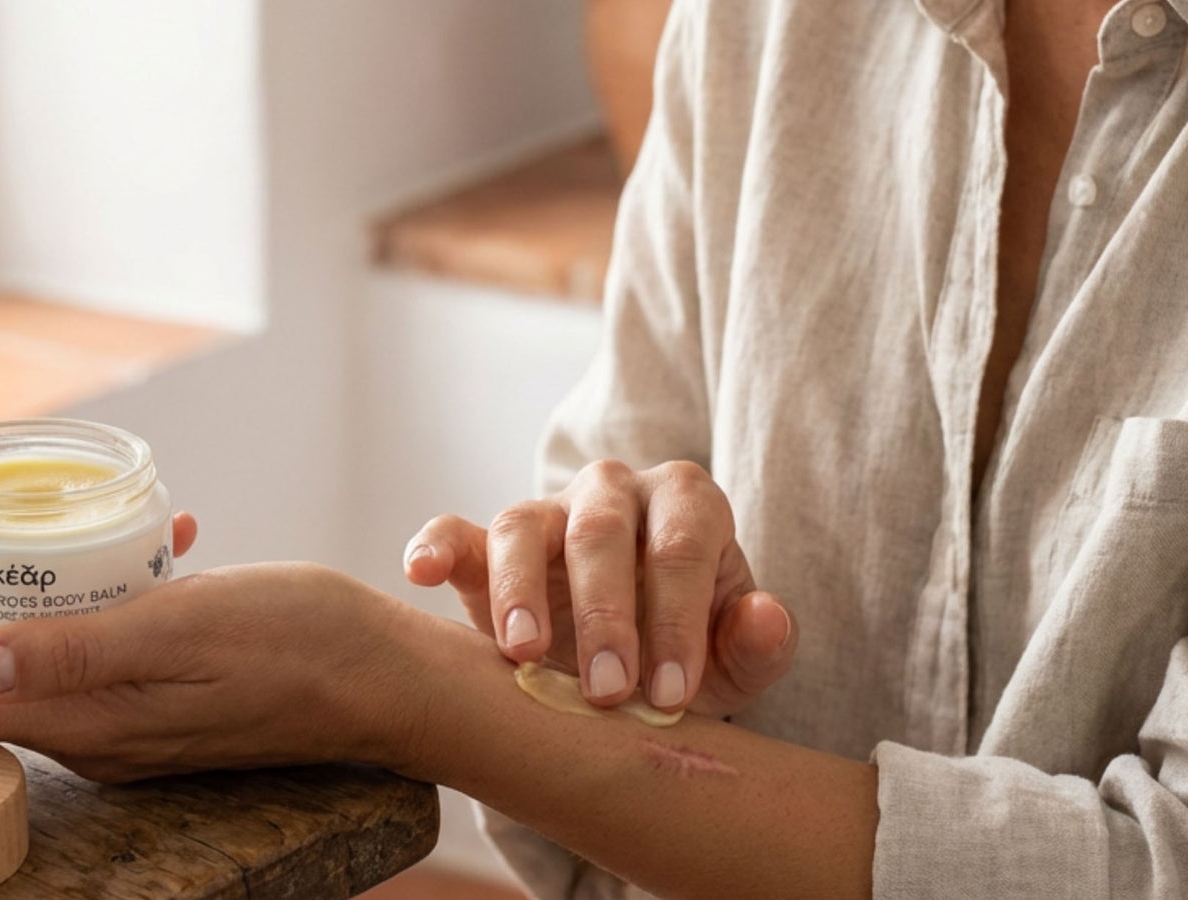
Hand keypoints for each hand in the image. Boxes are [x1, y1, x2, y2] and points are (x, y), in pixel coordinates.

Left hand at [0, 515, 406, 781]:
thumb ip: (80, 652)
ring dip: (28, 590)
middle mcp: (96, 733)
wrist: (386, 677)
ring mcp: (130, 718)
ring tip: (49, 522)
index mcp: (89, 724)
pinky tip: (165, 540)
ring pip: (33, 659)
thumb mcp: (187, 630)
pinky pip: (101, 645)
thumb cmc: (300, 643)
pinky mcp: (163, 696)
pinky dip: (107, 591)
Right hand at [404, 461, 796, 717]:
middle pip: (601, 529)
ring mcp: (546, 513)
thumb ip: (756, 640)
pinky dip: (436, 545)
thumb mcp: (734, 658)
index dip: (677, 615)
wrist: (631, 663)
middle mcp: (613, 492)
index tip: (670, 695)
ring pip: (523, 523)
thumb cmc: (690, 651)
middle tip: (608, 693)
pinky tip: (419, 572)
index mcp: (684, 502)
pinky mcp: (487, 546)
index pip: (681, 542)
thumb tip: (767, 616)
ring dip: (522, 587)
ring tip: (522, 652)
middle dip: (605, 611)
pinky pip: (456, 531)